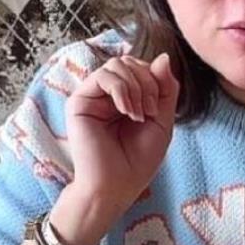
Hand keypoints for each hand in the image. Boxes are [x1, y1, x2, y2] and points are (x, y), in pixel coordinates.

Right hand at [62, 52, 179, 223]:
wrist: (116, 187)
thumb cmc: (138, 161)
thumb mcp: (162, 121)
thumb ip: (165, 89)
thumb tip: (164, 56)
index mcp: (126, 98)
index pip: (141, 67)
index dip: (155, 79)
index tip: (158, 109)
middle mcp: (107, 95)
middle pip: (130, 62)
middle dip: (147, 82)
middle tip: (150, 111)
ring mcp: (92, 97)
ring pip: (117, 64)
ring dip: (135, 86)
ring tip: (138, 114)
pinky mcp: (79, 102)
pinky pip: (103, 75)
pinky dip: (121, 89)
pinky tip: (126, 111)